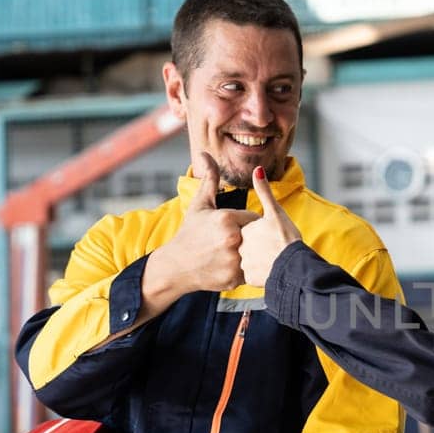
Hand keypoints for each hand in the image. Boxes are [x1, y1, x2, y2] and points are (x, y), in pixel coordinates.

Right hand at [144, 153, 257, 301]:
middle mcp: (233, 239)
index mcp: (227, 218)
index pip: (253, 217)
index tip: (230, 228)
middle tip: (230, 241)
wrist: (176, 266)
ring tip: (228, 253)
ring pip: (255, 254)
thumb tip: (205, 154)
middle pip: (257, 235)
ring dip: (248, 253)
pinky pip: (250, 270)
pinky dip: (243, 268)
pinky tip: (227, 265)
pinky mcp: (235, 278)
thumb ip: (210, 179)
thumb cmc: (189, 232)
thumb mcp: (200, 204)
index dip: (244, 222)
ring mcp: (234, 260)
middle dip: (250, 237)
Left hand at [239, 165, 303, 287]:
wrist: (294, 267)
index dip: (262, 233)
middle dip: (259, 248)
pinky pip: (253, 275)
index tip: (273, 236)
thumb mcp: (276, 212)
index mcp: (244, 229)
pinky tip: (271, 270)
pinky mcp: (248, 279)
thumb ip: (265, 192)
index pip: (250, 229)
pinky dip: (261, 274)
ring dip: (259, 261)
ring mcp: (243, 263)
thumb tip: (258, 169)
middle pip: (248, 245)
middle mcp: (240, 246)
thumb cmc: (287, 238)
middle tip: (274, 249)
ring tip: (274, 260)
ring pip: (250, 260)